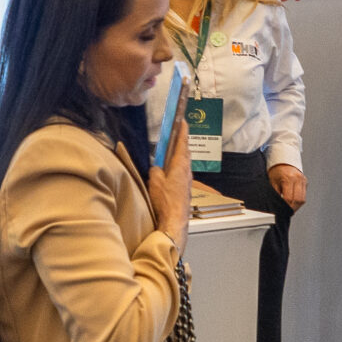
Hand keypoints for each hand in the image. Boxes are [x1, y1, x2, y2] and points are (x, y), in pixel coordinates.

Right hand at [147, 114, 191, 244]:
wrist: (175, 220)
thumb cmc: (166, 201)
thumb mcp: (154, 181)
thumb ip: (155, 170)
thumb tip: (156, 168)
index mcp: (180, 164)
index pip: (182, 142)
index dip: (182, 130)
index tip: (182, 120)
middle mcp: (186, 171)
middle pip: (184, 152)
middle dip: (180, 142)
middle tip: (176, 134)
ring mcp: (187, 180)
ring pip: (184, 163)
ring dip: (178, 155)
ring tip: (171, 152)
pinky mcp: (185, 189)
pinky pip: (182, 173)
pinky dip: (177, 167)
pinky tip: (170, 172)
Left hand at [266, 164, 306, 211]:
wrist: (283, 160)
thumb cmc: (275, 170)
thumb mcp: (272, 182)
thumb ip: (276, 194)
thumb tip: (277, 206)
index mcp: (288, 178)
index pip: (289, 198)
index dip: (285, 206)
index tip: (281, 211)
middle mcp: (298, 179)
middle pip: (298, 200)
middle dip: (292, 208)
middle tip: (286, 212)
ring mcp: (303, 180)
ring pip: (302, 199)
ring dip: (296, 206)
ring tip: (290, 209)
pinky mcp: (305, 181)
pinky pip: (304, 195)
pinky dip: (299, 201)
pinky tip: (293, 203)